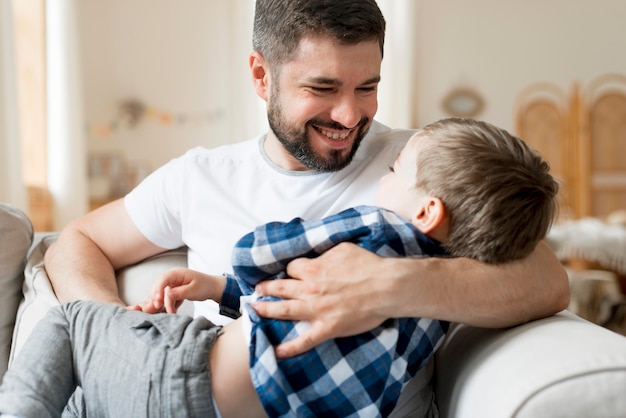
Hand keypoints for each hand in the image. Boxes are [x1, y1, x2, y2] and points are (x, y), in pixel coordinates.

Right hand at [140, 268, 225, 313]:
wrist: (212, 288)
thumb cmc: (205, 286)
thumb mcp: (194, 290)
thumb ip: (180, 292)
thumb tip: (167, 295)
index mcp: (177, 273)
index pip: (163, 280)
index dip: (158, 290)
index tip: (157, 301)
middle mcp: (172, 278)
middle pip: (159, 288)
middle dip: (157, 299)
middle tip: (158, 308)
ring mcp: (172, 285)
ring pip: (162, 296)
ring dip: (164, 305)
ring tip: (171, 313)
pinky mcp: (173, 292)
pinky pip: (167, 300)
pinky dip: (168, 306)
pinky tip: (172, 312)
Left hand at [252, 242, 388, 357]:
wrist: (386, 287)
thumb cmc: (368, 265)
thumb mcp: (342, 249)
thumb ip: (324, 254)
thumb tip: (316, 256)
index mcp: (313, 269)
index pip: (291, 269)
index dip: (289, 270)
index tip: (288, 273)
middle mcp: (310, 289)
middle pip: (280, 288)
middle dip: (266, 288)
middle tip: (256, 289)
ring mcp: (317, 310)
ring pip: (284, 311)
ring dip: (267, 310)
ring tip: (255, 309)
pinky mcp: (327, 328)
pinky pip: (305, 340)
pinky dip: (290, 348)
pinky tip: (278, 352)